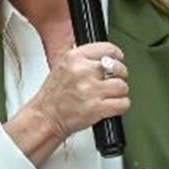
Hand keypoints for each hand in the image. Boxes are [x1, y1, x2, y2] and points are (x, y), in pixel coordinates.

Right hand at [11, 43, 129, 160]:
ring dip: (119, 93)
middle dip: (119, 76)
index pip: (108, 49)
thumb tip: (105, 56)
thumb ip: (83, 59)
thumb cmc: (53, 97)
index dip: (116, 56)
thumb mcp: (63, 67)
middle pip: (118, 67)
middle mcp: (83, 71)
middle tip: (113, 81)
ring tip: (109, 96)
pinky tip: (112, 106)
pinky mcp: (97, 108)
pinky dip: (121, 106)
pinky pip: (123, 103)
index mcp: (74, 57)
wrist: (45, 119)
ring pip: (122, 86)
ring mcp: (91, 90)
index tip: (118, 60)